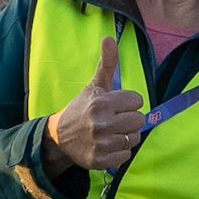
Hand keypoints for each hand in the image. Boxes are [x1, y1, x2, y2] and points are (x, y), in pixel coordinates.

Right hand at [45, 37, 144, 174]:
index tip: (116, 105)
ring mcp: (101, 143)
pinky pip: (126, 155)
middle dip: (129, 119)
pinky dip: (119, 151)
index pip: (137, 100)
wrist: (59, 137)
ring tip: (111, 132)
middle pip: (139, 120)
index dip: (129, 102)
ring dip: (126, 135)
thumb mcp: (94, 86)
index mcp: (101, 103)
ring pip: (135, 137)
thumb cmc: (81, 108)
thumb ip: (106, 63)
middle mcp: (101, 123)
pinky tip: (107, 145)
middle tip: (115, 120)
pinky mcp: (100, 160)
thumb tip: (109, 37)